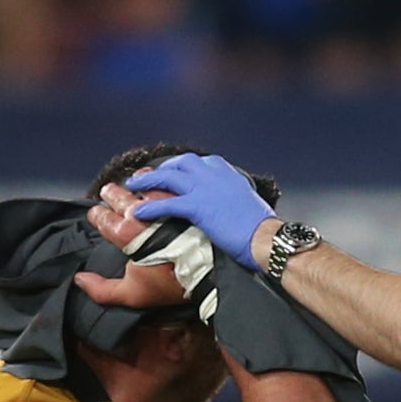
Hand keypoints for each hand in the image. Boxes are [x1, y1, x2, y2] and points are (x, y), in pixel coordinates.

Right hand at [75, 185, 195, 308]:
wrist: (212, 272)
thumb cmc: (173, 285)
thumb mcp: (134, 294)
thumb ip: (102, 289)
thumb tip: (79, 279)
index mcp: (126, 233)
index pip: (103, 218)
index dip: (97, 215)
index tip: (97, 213)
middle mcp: (142, 212)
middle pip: (119, 195)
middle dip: (111, 193)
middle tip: (108, 191)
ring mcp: (166, 200)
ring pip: (146, 182)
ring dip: (138, 181)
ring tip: (136, 181)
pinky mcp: (188, 194)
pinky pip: (173, 179)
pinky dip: (166, 177)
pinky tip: (166, 179)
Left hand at [125, 152, 278, 270]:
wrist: (267, 238)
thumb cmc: (264, 230)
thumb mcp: (250, 206)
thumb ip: (236, 200)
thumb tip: (232, 208)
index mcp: (231, 175)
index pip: (204, 162)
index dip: (186, 166)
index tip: (178, 172)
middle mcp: (216, 176)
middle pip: (182, 163)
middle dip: (163, 168)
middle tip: (151, 176)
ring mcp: (206, 189)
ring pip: (169, 177)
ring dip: (148, 180)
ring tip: (133, 185)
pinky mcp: (198, 207)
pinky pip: (167, 203)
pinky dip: (150, 207)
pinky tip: (137, 212)